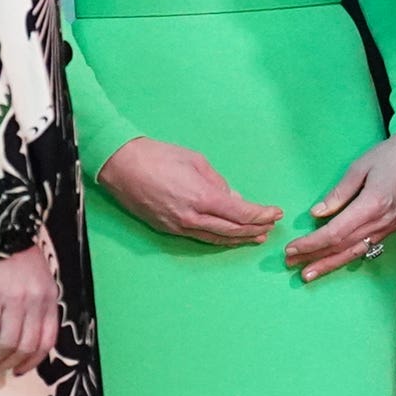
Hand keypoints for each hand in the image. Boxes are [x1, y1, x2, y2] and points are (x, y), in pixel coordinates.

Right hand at [0, 231, 60, 376]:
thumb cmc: (18, 256)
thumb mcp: (39, 280)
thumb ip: (37, 305)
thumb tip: (26, 335)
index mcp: (50, 298)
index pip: (47, 340)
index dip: (33, 361)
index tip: (20, 370)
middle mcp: (36, 302)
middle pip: (26, 346)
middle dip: (10, 364)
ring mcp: (16, 300)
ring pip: (7, 343)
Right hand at [97, 137, 282, 245]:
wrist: (121, 165)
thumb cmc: (158, 156)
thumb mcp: (197, 161)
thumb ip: (218, 183)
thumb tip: (234, 198)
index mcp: (202, 198)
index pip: (241, 214)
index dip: (261, 215)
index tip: (275, 213)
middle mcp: (192, 217)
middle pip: (232, 230)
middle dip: (256, 229)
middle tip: (271, 225)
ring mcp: (178, 226)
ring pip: (216, 238)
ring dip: (240, 238)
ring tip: (257, 236)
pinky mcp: (168, 229)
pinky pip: (200, 237)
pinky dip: (219, 238)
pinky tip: (228, 236)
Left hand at [288, 130, 395, 283]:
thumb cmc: (392, 154)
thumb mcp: (360, 167)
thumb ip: (338, 193)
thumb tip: (317, 213)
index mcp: (371, 205)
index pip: (335, 233)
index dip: (311, 244)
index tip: (292, 249)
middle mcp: (382, 222)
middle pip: (343, 247)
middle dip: (315, 258)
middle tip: (292, 265)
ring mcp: (391, 227)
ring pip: (356, 252)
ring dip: (331, 263)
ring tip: (310, 272)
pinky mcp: (395, 226)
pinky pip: (369, 247)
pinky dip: (350, 255)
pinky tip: (337, 260)